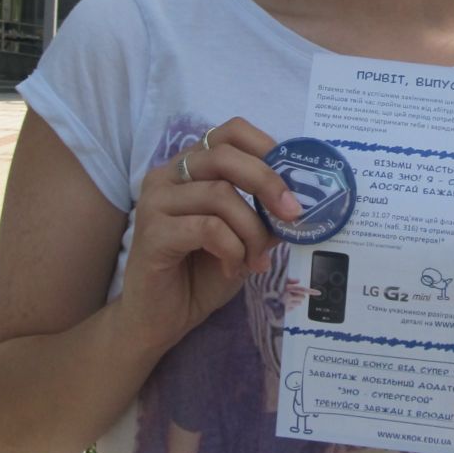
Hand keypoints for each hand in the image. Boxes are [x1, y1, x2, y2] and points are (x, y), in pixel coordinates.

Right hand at [119, 118, 302, 355]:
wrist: (159, 320)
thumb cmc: (200, 275)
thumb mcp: (244, 240)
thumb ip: (265, 216)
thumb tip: (301, 202)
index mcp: (191, 168)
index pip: (229, 132)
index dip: (265, 146)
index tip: (293, 178)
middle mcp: (168, 175)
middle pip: (224, 155)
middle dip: (267, 182)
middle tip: (292, 214)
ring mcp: (155, 201)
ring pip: (219, 194)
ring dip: (251, 230)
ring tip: (256, 259)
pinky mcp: (151, 231)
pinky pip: (207, 227)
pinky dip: (232, 248)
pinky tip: (233, 268)